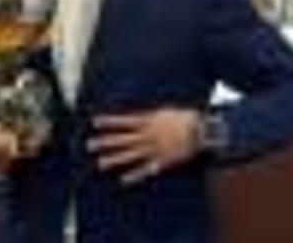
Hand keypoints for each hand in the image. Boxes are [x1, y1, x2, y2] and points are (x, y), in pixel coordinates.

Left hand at [88, 108, 204, 184]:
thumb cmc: (186, 118)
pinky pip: (146, 169)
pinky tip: (123, 180)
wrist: (202, 130)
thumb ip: (150, 117)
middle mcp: (148, 135)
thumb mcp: (165, 112)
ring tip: (100, 163)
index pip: (124, 121)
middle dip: (105, 142)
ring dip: (115, 159)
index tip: (94, 122)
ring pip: (131, 155)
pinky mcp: (162, 161)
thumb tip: (138, 118)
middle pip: (123, 139)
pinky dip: (135, 175)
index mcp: (149, 121)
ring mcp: (154, 149)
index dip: (109, 122)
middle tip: (89, 145)